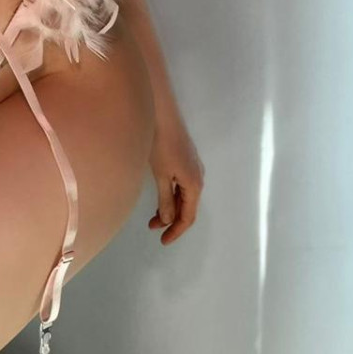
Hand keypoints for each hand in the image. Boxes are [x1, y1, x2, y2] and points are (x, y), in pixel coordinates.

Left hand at [147, 105, 204, 244]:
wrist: (162, 113)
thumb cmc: (160, 144)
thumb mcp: (161, 175)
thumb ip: (165, 200)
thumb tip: (169, 220)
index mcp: (195, 184)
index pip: (188, 216)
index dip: (176, 231)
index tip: (162, 241)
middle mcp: (199, 177)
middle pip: (188, 207)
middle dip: (172, 220)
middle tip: (153, 228)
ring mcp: (194, 166)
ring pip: (185, 195)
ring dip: (171, 207)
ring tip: (153, 215)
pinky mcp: (187, 158)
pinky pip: (183, 184)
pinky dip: (172, 194)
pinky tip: (161, 194)